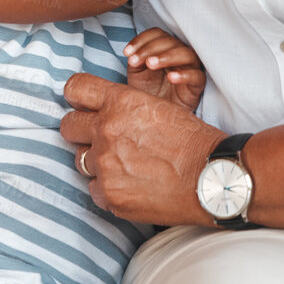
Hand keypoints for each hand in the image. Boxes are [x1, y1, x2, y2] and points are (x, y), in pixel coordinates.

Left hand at [60, 73, 224, 223]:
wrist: (215, 178)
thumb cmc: (192, 141)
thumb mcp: (157, 107)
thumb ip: (122, 107)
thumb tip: (98, 111)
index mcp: (120, 102)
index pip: (74, 89)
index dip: (78, 99)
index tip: (84, 107)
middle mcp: (106, 130)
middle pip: (68, 126)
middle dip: (82, 132)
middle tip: (105, 140)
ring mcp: (105, 164)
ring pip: (81, 160)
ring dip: (98, 163)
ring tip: (128, 167)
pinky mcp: (110, 194)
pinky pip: (93, 189)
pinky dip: (108, 189)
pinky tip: (132, 186)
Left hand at [124, 28, 206, 111]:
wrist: (155, 114)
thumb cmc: (148, 90)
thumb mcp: (137, 73)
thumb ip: (135, 60)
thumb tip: (132, 53)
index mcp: (164, 48)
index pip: (157, 34)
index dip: (142, 40)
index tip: (126, 52)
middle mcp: (179, 55)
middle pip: (171, 41)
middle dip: (150, 48)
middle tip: (135, 61)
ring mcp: (190, 68)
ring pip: (187, 54)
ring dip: (167, 56)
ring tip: (150, 64)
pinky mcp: (197, 85)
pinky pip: (197, 76)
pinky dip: (184, 75)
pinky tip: (171, 78)